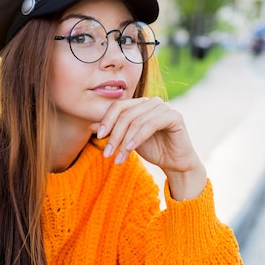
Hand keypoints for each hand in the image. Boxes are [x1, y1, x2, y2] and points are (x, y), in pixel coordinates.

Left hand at [90, 97, 206, 199]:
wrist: (174, 162)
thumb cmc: (151, 149)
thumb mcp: (127, 139)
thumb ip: (112, 131)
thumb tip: (90, 126)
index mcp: (140, 103)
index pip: (118, 106)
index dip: (106, 120)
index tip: (97, 137)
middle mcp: (152, 102)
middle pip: (125, 114)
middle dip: (113, 135)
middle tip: (106, 153)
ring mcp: (164, 107)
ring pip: (136, 121)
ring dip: (124, 142)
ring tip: (118, 158)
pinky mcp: (174, 116)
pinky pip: (150, 125)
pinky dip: (137, 138)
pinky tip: (130, 149)